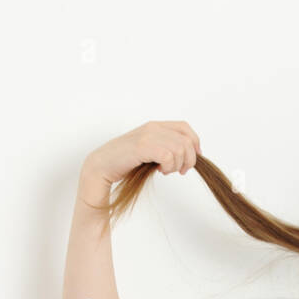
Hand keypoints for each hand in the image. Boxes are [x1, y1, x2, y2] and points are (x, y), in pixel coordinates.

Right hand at [82, 120, 201, 185]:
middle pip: (186, 141)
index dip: (195, 143)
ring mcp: (147, 135)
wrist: (103, 165)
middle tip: (180, 171)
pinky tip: (160, 170)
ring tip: (165, 170)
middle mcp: (153, 127)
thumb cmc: (127, 162)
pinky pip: (168, 156)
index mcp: (156, 126)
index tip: (196, 158)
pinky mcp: (142, 146)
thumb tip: (190, 156)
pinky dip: (168, 166)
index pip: (185, 128)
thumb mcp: (151, 152)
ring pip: (180, 149)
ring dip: (177, 165)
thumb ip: (167, 149)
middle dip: (189, 160)